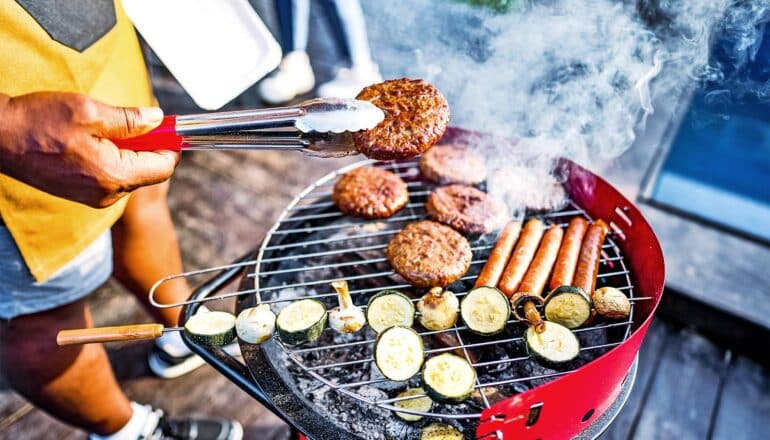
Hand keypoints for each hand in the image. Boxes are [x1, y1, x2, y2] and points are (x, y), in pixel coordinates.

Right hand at [0, 92, 179, 207]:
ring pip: (130, 174)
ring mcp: (94, 197)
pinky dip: (110, 158)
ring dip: (127, 151)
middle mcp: (108, 194)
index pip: (164, 168)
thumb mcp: (91, 112)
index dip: (170, 145)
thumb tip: (159, 121)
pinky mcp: (82, 194)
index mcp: (114, 176)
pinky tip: (90, 142)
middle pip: (149, 171)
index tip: (168, 128)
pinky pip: (111, 177)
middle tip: (131, 122)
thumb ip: (131, 120)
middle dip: (147, 146)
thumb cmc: (39, 123)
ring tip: (101, 130)